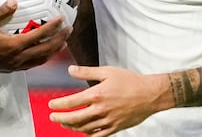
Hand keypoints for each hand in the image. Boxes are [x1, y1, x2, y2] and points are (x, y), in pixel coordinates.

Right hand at [0, 0, 71, 74]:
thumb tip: (14, 1)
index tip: (62, 19)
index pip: (39, 36)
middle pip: (45, 50)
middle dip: (59, 40)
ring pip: (41, 60)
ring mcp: (15, 65)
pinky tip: (42, 52)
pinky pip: (32, 64)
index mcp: (13, 46)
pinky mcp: (11, 68)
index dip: (52, 28)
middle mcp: (17, 58)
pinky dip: (42, 57)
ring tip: (62, 42)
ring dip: (53, 51)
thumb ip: (1, 12)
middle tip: (69, 30)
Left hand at [48, 65, 169, 135]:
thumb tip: (70, 70)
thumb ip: (87, 71)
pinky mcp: (116, 128)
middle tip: (53, 117)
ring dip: (72, 127)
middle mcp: (101, 109)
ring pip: (85, 128)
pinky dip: (88, 134)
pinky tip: (83, 130)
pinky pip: (98, 135)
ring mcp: (108, 121)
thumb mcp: (107, 71)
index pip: (72, 102)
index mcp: (97, 94)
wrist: (150, 94)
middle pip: (75, 119)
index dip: (59, 105)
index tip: (51, 105)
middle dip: (61, 119)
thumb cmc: (130, 81)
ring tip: (65, 124)